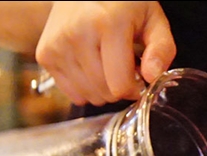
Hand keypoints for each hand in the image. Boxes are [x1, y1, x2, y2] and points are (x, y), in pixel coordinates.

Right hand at [35, 1, 175, 105]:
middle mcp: (78, 34)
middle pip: (104, 93)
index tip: (138, 76)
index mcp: (108, 24)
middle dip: (118, 88)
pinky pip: (71, 93)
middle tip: (121, 66)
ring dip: (101, 89)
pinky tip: (90, 66)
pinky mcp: (45, 54)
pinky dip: (84, 87)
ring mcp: (58, 45)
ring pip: (87, 96)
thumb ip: (161, 48)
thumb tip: (153, 76)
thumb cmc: (122, 4)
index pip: (120, 85)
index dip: (134, 88)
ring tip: (106, 64)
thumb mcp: (152, 18)